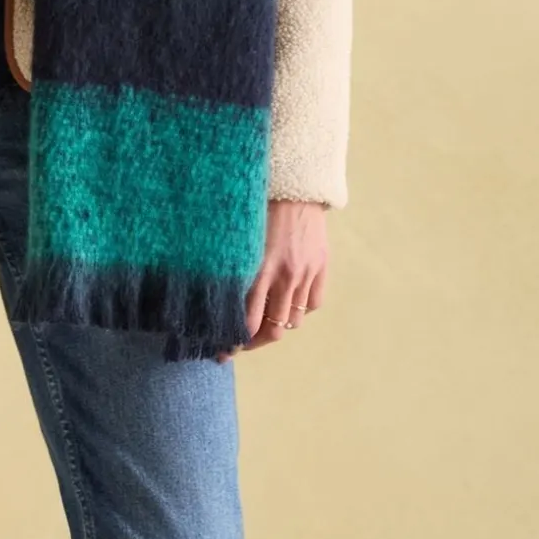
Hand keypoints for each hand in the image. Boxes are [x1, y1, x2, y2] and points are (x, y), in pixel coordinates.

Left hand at [212, 200, 328, 361]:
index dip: (236, 342)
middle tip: (239, 346)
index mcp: (259, 269)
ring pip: (292, 320)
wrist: (294, 188)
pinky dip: (301, 310)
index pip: (248, 322)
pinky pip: (313, 304)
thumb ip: (233, 271)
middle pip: (273, 330)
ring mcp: (305, 273)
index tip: (224, 350)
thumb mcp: (239, 242)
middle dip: (254, 343)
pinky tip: (287, 307)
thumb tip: (218, 301)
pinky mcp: (320, 267)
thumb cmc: (258, 210)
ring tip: (262, 330)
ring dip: (276, 328)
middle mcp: (284, 276)